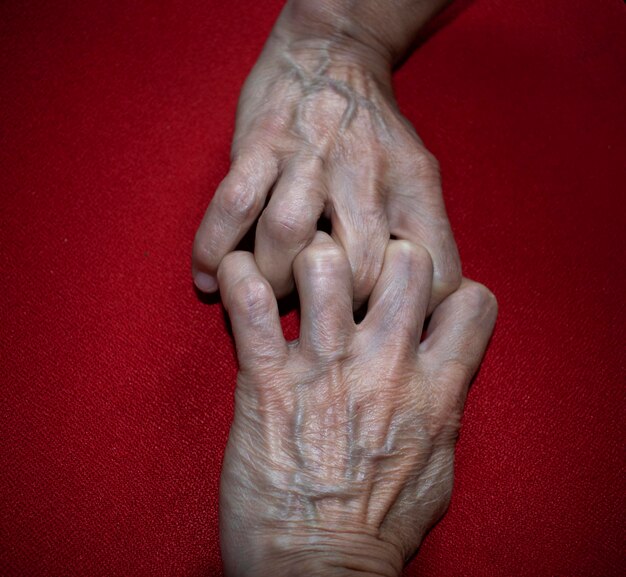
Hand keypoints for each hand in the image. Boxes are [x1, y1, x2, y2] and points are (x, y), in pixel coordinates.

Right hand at [193, 9, 460, 308]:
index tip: (385, 323)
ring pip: (288, 237)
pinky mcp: (259, 144)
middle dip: (332, 306)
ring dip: (273, 278)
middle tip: (316, 311)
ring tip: (267, 288)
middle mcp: (366, 173)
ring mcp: (309, 156)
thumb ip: (419, 235)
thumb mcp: (418, 176)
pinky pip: (232, 205)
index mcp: (414, 187)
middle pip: (356, 268)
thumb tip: (413, 306)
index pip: (432, 271)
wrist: (335, 55)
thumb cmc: (375, 134)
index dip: (412, 313)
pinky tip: (208, 280)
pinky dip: (214, 249)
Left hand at [217, 232, 496, 575]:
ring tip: (295, 275)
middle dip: (383, 256)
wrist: (316, 572)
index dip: (448, 291)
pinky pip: (248, 303)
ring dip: (309, 256)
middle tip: (358, 277)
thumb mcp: (436, 472)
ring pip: (325, 260)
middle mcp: (385, 364)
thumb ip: (443, 411)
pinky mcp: (266, 380)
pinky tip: (240, 280)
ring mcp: (324, 367)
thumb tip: (443, 378)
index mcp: (436, 388)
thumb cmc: (376, 530)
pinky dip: (240, 278)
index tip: (421, 302)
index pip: (471, 300)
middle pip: (403, 258)